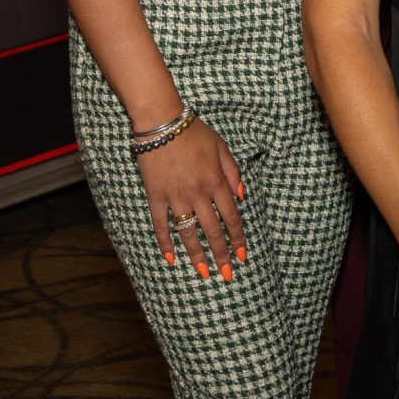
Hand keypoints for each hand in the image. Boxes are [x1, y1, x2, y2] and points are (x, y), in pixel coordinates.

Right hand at [137, 115, 245, 279]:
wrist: (162, 123)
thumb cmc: (194, 132)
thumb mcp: (222, 146)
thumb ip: (233, 172)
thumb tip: (242, 196)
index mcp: (216, 182)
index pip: (231, 218)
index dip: (238, 239)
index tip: (242, 256)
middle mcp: (198, 194)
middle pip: (213, 231)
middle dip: (222, 255)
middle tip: (227, 275)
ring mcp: (176, 197)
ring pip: (188, 233)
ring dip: (197, 256)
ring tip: (204, 273)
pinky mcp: (156, 197)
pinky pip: (161, 225)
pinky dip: (165, 243)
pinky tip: (171, 259)